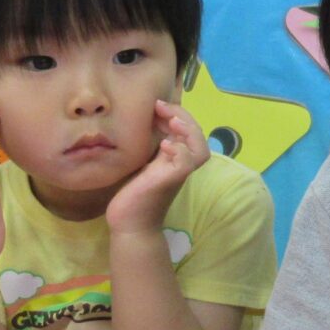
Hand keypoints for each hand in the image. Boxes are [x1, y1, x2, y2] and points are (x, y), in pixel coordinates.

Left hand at [106, 100, 210, 238]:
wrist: (129, 224)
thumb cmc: (133, 195)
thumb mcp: (142, 164)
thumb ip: (149, 147)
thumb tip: (145, 123)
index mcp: (175, 158)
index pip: (189, 131)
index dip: (179, 114)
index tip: (158, 106)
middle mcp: (180, 165)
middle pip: (199, 136)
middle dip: (184, 116)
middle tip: (161, 106)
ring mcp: (176, 174)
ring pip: (200, 150)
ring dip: (189, 131)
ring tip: (172, 121)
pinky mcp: (168, 181)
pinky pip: (185, 164)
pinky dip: (180, 151)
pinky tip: (165, 145)